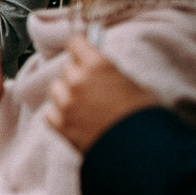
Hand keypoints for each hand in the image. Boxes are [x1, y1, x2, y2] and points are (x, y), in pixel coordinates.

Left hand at [42, 37, 159, 152]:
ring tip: (86, 104)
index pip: (76, 42)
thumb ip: (113, 74)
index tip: (83, 48)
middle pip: (67, 68)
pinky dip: (59, 112)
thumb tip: (104, 71)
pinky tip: (74, 117)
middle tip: (93, 85)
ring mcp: (66, 104)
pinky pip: (50, 111)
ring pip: (56, 89)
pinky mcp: (60, 125)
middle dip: (78, 73)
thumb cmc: (145, 118)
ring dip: (67, 93)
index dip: (81, 46)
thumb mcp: (137, 85)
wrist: (141, 152)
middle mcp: (77, 81)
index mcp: (98, 66)